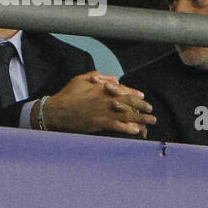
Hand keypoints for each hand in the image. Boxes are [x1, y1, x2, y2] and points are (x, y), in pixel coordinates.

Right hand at [39, 72, 154, 134]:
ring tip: (150, 122)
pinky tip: (135, 130)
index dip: (134, 93)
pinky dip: (127, 128)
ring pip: (126, 115)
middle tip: (151, 110)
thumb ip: (97, 76)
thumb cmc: (67, 95)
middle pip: (128, 102)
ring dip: (140, 119)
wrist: (56, 111)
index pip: (122, 90)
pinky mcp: (99, 123)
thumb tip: (112, 78)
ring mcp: (103, 112)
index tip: (142, 96)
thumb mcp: (80, 79)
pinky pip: (116, 126)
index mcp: (102, 89)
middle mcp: (105, 100)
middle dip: (142, 106)